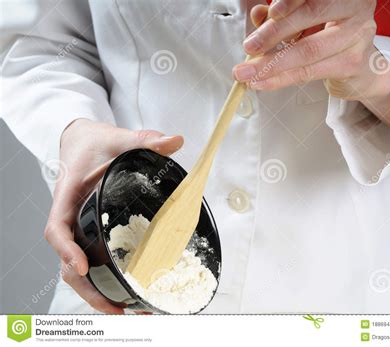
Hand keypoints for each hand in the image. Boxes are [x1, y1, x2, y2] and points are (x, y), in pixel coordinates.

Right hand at [44, 119, 182, 312]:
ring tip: (122, 309)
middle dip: (86, 287)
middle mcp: (70, 217)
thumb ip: (143, 140)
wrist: (83, 142)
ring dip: (94, 291)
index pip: (56, 228)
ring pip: (76, 267)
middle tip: (115, 306)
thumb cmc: (94, 142)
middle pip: (66, 260)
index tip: (81, 266)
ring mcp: (79, 227)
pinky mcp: (90, 231)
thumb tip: (174, 140)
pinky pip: (90, 259)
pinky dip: (102, 278)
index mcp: (68, 196)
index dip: (66, 249)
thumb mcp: (117, 137)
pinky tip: (122, 291)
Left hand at [233, 0, 389, 123]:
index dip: (289, 2)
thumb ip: (282, 17)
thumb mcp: (304, 22)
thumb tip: (258, 15)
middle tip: (249, 47)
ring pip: (308, 50)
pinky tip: (263, 82)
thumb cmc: (330, 38)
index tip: (269, 14)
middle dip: (274, 33)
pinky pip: (310, 72)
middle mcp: (355, 9)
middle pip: (310, 15)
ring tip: (249, 71)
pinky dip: (281, 79)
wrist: (360, 67)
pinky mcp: (352, 64)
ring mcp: (357, 36)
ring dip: (273, 63)